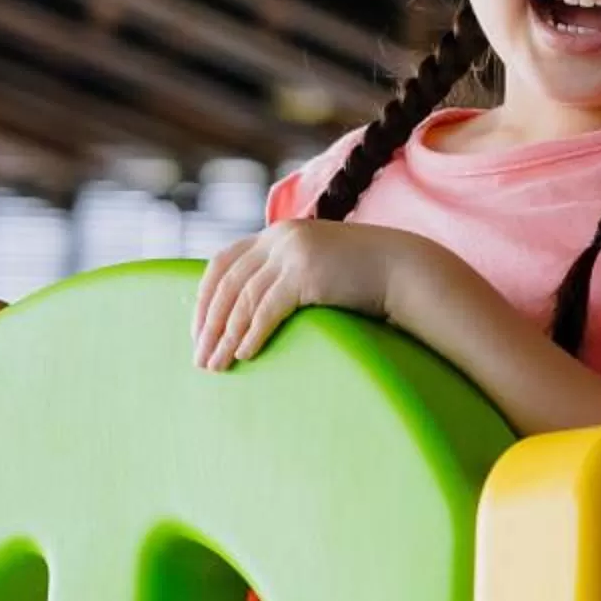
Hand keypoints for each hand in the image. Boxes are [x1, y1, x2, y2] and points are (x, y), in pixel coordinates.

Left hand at [191, 221, 419, 369]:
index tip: (197, 331)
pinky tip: (245, 355)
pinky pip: (267, 309)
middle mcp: (278, 238)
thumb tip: (250, 314)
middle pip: (227, 284)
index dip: (203, 299)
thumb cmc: (360, 278)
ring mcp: (293, 253)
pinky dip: (252, 334)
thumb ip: (283, 277)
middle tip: (200, 359)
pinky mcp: (306, 273)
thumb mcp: (314, 268)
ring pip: (243, 300)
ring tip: (216, 366)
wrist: (403, 269)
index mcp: (275, 234)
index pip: (222, 264)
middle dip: (209, 325)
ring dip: (226, 337)